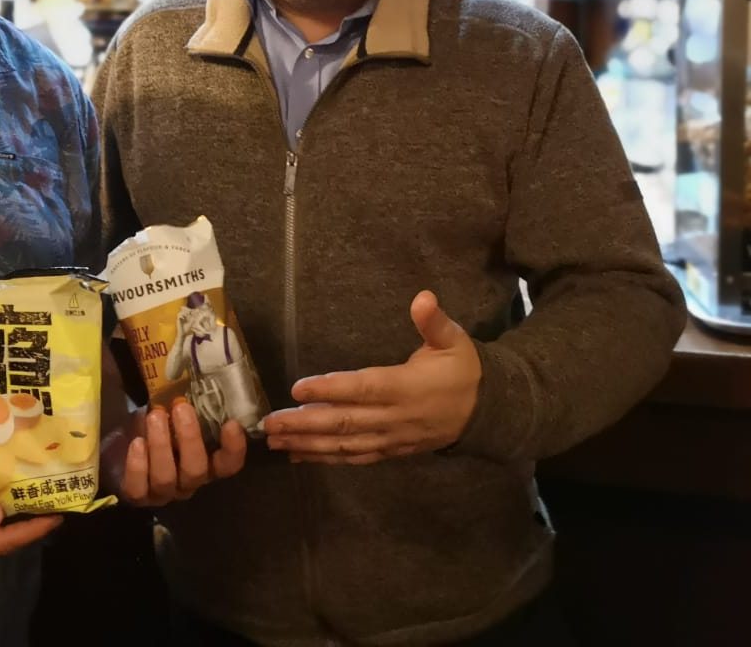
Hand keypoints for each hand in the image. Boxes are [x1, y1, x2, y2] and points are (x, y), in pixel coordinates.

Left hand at [107, 403, 245, 504]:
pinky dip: (138, 466)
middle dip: (189, 438)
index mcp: (204, 462)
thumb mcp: (171, 408)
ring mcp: (162, 492)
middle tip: (180, 407)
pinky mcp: (136, 496)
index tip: (231, 424)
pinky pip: (138, 489)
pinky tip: (136, 443)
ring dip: (161, 445)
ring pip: (166, 478)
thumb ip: (185, 400)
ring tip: (154, 416)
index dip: (233, 449)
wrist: (118, 440)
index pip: (228, 464)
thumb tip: (190, 370)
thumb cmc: (152, 420)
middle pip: (196, 471)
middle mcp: (187, 481)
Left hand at [262, 290, 480, 464]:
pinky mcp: (390, 451)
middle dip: (304, 423)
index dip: (330, 389)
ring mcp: (391, 438)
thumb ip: (434, 322)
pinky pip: (354, 457)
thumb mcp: (454, 340)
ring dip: (307, 444)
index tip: (297, 387)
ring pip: (344, 444)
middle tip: (269, 422)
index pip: (362, 388)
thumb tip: (423, 297)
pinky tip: (299, 456)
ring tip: (274, 441)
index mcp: (405, 387)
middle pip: (344, 422)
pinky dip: (326, 457)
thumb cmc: (462, 370)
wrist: (486, 414)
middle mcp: (394, 417)